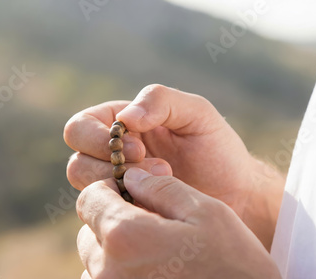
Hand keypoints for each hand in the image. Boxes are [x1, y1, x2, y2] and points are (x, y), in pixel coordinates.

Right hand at [64, 84, 283, 248]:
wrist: (237, 195)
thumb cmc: (217, 151)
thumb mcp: (197, 114)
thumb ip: (161, 101)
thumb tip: (124, 117)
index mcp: (120, 124)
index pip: (81, 127)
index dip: (98, 138)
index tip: (138, 149)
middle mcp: (111, 156)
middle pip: (78, 160)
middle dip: (109, 167)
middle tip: (156, 169)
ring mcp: (117, 187)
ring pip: (86, 190)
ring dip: (121, 188)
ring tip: (164, 185)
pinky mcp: (125, 213)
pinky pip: (106, 215)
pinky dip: (128, 210)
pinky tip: (159, 206)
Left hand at [76, 169, 280, 278]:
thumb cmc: (234, 264)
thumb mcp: (206, 212)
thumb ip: (161, 187)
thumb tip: (130, 177)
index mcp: (124, 235)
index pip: (89, 197)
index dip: (111, 189)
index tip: (135, 194)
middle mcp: (107, 269)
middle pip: (89, 229)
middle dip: (113, 220)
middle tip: (150, 225)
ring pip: (96, 259)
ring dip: (116, 250)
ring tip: (156, 254)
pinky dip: (120, 274)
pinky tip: (154, 274)